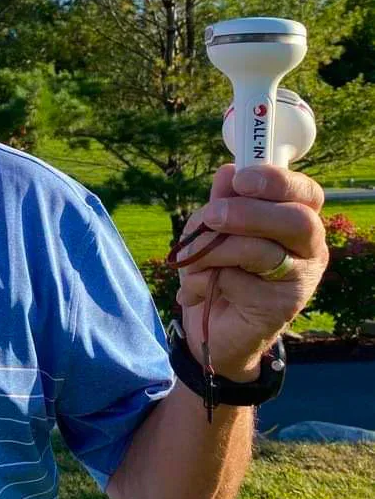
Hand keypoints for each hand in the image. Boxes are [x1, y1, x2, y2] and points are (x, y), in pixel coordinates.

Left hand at [174, 164, 328, 380]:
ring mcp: (299, 280)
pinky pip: (236, 280)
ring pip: (260, 251)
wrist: (212, 327)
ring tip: (190, 262)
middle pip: (297, 221)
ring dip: (211, 251)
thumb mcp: (214, 230)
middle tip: (212, 217)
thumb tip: (228, 172)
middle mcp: (308, 249)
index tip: (241, 181)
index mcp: (297, 220)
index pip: (306, 193)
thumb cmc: (218, 268)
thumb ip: (224, 202)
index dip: (276, 181)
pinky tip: (194, 292)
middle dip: (247, 213)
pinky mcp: (279, 308)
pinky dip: (202, 280)